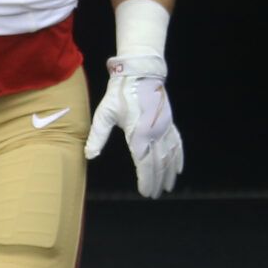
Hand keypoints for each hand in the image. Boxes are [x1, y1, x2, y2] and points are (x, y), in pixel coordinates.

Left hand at [84, 53, 183, 197]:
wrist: (140, 73)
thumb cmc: (119, 92)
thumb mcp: (104, 113)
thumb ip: (97, 135)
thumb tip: (89, 155)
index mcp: (139, 133)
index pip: (144, 162)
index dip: (145, 179)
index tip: (144, 191)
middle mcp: (155, 133)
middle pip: (158, 163)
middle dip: (156, 180)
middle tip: (153, 194)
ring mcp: (164, 127)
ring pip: (170, 155)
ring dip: (169, 173)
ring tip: (167, 187)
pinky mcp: (168, 122)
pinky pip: (177, 143)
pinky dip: (179, 157)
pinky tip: (178, 168)